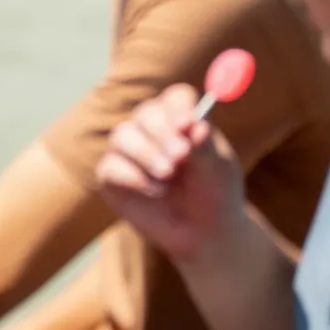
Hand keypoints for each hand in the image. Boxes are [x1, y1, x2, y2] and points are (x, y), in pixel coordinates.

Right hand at [95, 84, 245, 262]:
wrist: (203, 231)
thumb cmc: (214, 192)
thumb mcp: (218, 170)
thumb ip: (205, 147)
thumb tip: (196, 126)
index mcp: (183, 119)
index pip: (175, 98)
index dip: (178, 108)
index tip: (187, 125)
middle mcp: (153, 129)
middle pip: (146, 113)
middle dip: (161, 133)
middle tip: (180, 155)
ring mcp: (130, 151)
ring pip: (122, 136)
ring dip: (146, 154)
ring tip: (168, 176)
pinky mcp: (113, 176)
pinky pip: (111, 167)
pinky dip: (133, 178)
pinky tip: (156, 192)